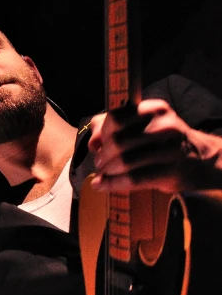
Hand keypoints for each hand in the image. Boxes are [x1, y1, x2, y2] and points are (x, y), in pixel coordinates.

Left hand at [87, 99, 221, 192]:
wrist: (201, 159)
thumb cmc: (164, 141)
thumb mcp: (145, 125)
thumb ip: (114, 126)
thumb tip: (93, 143)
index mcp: (154, 110)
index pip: (116, 117)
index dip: (101, 133)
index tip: (97, 145)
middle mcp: (163, 126)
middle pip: (118, 141)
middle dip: (103, 155)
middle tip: (100, 163)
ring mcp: (169, 149)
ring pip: (124, 161)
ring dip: (107, 171)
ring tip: (102, 174)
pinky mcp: (170, 172)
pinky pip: (134, 179)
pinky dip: (112, 183)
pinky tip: (102, 185)